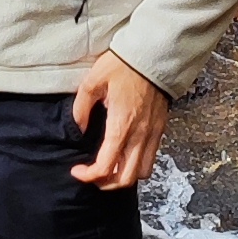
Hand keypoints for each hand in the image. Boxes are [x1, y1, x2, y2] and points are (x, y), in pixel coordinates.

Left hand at [68, 49, 169, 188]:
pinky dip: (138, 166)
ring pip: (142, 173)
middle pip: (125, 178)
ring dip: (124, 177)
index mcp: (121, 126)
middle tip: (92, 174)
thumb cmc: (123, 66)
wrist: (154, 55)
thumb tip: (78, 129)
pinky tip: (125, 156)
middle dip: (105, 183)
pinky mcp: (160, 130)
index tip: (77, 170)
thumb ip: (81, 109)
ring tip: (109, 168)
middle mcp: (139, 136)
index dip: (88, 175)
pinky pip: (151, 159)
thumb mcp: (92, 82)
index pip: (105, 166)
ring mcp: (152, 134)